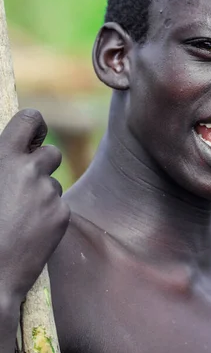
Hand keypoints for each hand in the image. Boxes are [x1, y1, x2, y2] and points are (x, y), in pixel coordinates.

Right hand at [0, 109, 69, 308]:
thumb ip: (0, 164)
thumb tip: (7, 156)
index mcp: (4, 158)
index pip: (30, 120)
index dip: (34, 125)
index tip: (31, 136)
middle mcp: (31, 171)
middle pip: (51, 153)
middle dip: (40, 164)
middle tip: (23, 184)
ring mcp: (49, 194)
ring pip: (53, 183)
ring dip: (41, 193)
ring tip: (18, 216)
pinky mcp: (62, 216)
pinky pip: (58, 206)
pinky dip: (48, 215)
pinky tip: (28, 232)